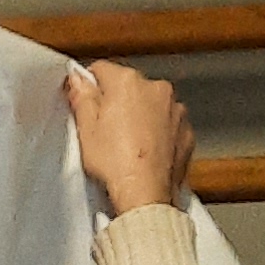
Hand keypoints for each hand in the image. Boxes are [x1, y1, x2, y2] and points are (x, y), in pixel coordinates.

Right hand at [65, 60, 192, 215]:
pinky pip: (167, 123)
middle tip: (103, 131)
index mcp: (127, 83)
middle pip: (129, 86)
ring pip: (150, 104)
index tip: (84, 102)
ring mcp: (175, 109)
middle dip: (117, 102)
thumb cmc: (115, 163)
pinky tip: (144, 152)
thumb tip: (78, 80)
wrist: (146, 194)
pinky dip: (157, 133)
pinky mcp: (186, 130)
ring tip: (125, 145)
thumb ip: (82, 97)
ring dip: (140, 116)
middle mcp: (156, 88)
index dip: (89, 86)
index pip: (101, 69)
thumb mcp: (86, 130)